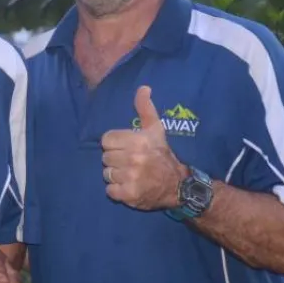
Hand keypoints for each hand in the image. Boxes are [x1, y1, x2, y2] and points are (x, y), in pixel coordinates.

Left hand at [100, 86, 186, 210]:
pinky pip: (110, 190)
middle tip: (130, 162)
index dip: (115, 144)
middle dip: (116, 159)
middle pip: (105, 157)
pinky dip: (117, 190)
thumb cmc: (162, 155)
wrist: (178, 185)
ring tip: (131, 174)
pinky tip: (129, 186)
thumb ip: (145, 108)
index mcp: (138, 141)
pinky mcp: (129, 195)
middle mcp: (134, 159)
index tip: (127, 148)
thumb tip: (143, 87)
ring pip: (106, 173)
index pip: (106, 140)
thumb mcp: (156, 129)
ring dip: (116, 175)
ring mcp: (131, 178)